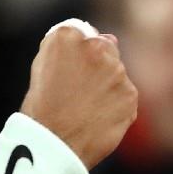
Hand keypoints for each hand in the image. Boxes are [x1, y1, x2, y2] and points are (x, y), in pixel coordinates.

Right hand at [19, 25, 137, 168]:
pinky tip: (96, 115)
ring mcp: (116, 70)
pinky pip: (125, 94)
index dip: (76, 52)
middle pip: (104, 47)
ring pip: (116, 72)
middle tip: (79, 89)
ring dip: (106, 84)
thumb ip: (69, 46)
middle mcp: (95, 46)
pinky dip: (115, 103)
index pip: (81, 32)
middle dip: (97, 64)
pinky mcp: (130, 93)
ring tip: (85, 105)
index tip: (70, 69)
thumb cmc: (43, 104)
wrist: (53, 141)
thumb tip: (107, 38)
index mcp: (66, 35)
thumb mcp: (43, 64)